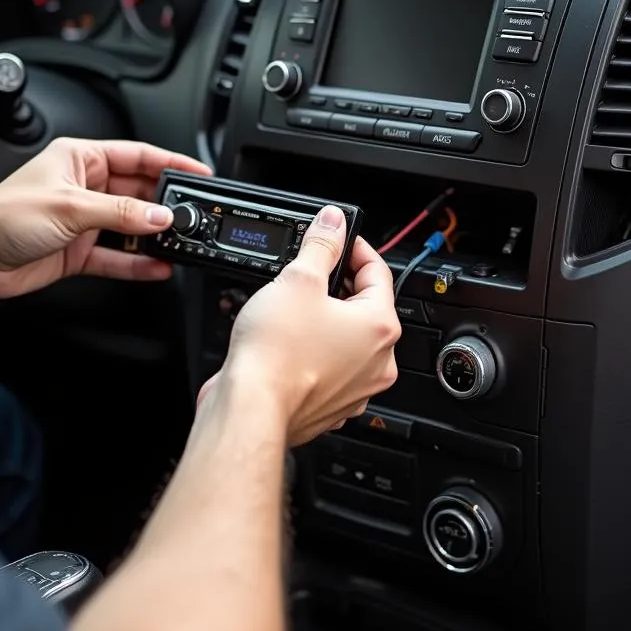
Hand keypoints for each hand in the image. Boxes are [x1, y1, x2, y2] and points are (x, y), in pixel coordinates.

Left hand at [0, 137, 210, 299]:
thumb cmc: (2, 216)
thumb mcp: (70, 207)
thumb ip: (121, 213)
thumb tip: (160, 216)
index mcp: (80, 159)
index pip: (138, 156)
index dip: (171, 163)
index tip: (198, 173)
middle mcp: (85, 187)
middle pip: (139, 192)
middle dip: (166, 205)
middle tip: (191, 215)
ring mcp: (84, 221)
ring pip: (132, 227)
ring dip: (154, 237)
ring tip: (180, 243)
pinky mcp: (80, 251)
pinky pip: (119, 256)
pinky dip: (138, 263)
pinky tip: (157, 267)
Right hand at [202, 205, 400, 446]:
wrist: (250, 408)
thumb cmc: (276, 355)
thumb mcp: (298, 280)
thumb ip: (321, 245)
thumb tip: (333, 222)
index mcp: (380, 327)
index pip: (378, 272)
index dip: (354, 248)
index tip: (336, 238)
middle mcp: (377, 362)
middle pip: (365, 307)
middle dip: (338, 286)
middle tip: (309, 274)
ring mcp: (357, 389)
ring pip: (347, 340)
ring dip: (326, 321)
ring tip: (294, 310)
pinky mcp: (332, 406)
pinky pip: (330, 369)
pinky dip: (315, 353)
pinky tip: (290, 344)